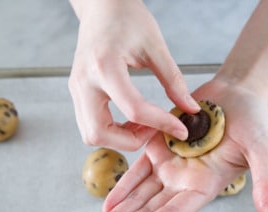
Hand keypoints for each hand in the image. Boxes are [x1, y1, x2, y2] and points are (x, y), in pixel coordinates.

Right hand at [68, 0, 198, 150]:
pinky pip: (91, 124)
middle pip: (98, 133)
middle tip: (154, 130)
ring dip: (119, 139)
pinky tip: (132, 119)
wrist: (102, 5)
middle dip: (131, 141)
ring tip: (144, 125)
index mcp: (104, 66)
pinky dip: (112, 131)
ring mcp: (77, 89)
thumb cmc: (127, 18)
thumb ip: (173, 81)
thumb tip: (190, 108)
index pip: (133, 109)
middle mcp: (84, 82)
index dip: (161, 124)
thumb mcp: (155, 47)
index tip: (181, 129)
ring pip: (91, 134)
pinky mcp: (79, 92)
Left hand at [93, 79, 267, 211]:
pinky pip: (137, 169)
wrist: (238, 93)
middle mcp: (185, 180)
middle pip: (151, 209)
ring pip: (140, 193)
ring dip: (120, 210)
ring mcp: (171, 164)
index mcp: (205, 185)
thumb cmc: (254, 120)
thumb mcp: (262, 151)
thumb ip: (264, 183)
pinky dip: (123, 184)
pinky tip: (108, 201)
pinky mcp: (160, 146)